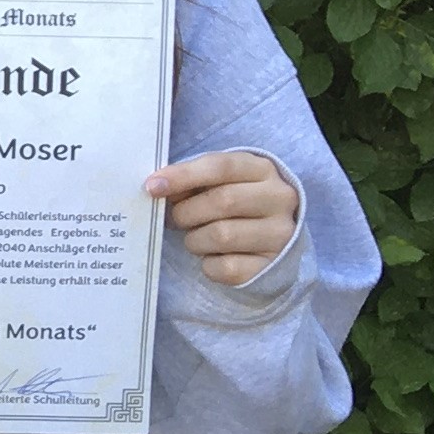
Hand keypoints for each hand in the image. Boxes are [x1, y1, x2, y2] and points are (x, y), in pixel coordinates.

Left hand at [149, 150, 301, 287]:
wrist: (270, 240)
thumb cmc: (234, 204)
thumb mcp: (218, 183)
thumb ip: (192, 181)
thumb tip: (157, 187)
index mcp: (263, 169)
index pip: (221, 166)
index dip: (183, 175)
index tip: (152, 186)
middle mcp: (280, 199)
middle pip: (222, 201)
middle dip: (187, 212)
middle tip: (177, 219)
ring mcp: (280, 234)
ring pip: (222, 236)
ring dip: (195, 240)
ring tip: (198, 237)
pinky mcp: (271, 266)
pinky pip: (225, 267)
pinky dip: (208, 264)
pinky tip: (214, 257)